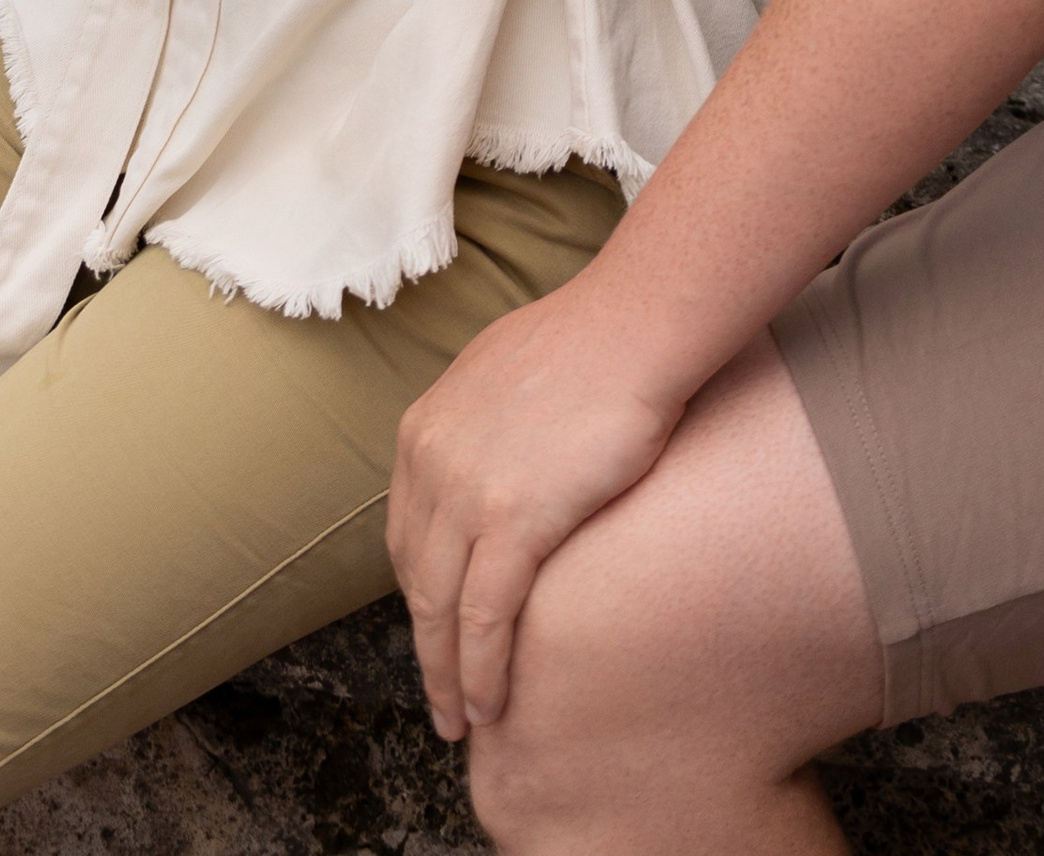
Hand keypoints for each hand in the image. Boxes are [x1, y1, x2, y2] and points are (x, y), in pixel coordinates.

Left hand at [389, 275, 684, 736]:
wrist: (635, 325)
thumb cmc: (592, 341)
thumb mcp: (502, 374)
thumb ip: (481, 424)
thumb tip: (491, 456)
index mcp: (423, 428)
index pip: (408, 533)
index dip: (422, 592)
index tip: (438, 630)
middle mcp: (430, 461)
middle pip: (416, 578)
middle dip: (426, 646)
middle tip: (441, 696)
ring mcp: (466, 491)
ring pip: (442, 609)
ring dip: (448, 674)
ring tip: (462, 719)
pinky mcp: (513, 519)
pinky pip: (485, 615)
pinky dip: (482, 669)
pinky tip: (490, 702)